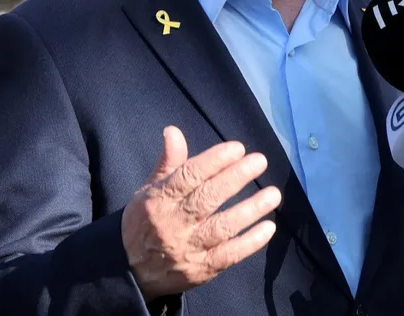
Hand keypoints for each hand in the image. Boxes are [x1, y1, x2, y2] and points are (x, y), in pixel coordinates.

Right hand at [121, 126, 280, 299]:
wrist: (130, 273)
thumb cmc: (143, 222)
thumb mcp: (148, 190)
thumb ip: (168, 163)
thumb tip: (173, 131)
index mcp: (159, 199)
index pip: (188, 176)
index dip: (213, 161)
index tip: (238, 148)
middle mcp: (173, 223)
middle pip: (207, 198)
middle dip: (235, 178)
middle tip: (260, 161)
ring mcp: (188, 248)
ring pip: (222, 227)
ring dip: (250, 210)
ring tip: (273, 194)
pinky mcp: (201, 270)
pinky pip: (229, 255)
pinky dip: (250, 242)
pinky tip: (268, 227)